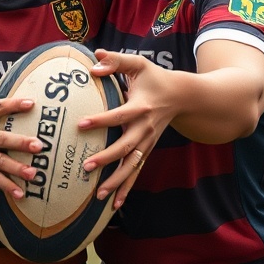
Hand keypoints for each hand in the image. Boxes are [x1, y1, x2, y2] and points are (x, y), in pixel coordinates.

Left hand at [78, 50, 176, 207]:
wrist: (183, 96)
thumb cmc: (154, 78)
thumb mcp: (138, 64)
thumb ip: (116, 60)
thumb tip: (95, 58)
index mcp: (141, 107)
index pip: (119, 115)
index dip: (101, 120)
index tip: (81, 125)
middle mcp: (146, 128)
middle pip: (126, 147)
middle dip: (107, 158)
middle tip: (86, 167)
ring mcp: (148, 142)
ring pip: (132, 166)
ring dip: (116, 181)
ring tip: (98, 195)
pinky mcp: (147, 151)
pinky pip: (136, 172)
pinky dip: (126, 189)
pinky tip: (114, 204)